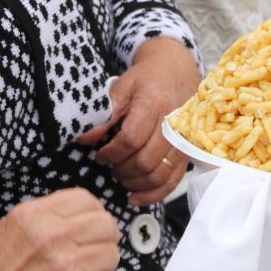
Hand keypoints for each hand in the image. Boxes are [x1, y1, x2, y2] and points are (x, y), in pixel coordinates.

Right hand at [0, 190, 119, 270]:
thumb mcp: (15, 222)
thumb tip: (84, 212)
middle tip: (96, 246)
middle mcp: (56, 235)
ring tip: (86, 269)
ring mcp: (68, 264)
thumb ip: (49, 212)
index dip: (95, 210)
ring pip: (112, 255)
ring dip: (103, 263)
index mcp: (39, 214)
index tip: (93, 221)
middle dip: (105, 236)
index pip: (87, 200)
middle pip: (107, 225)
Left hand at [77, 38, 199, 204]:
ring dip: (134, 183)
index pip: (131, 138)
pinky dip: (153, 195)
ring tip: (120, 176)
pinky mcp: (187, 153)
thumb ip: (104, 115)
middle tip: (110, 166)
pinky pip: (172, 182)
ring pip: (158, 175)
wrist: (175, 72)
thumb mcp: (121, 88)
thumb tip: (84, 139)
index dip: (111, 152)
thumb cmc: (146, 80)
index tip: (100, 155)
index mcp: (154, 103)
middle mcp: (173, 124)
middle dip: (121, 170)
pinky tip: (134, 197)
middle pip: (145, 161)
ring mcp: (183, 140)